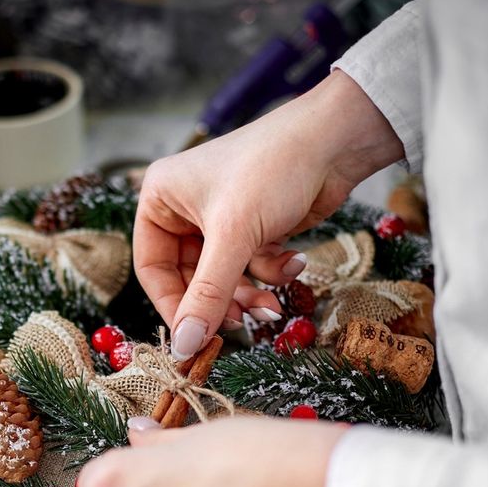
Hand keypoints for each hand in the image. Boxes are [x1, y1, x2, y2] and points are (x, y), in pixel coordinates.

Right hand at [134, 70, 404, 360]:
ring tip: (273, 306)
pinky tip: (295, 263)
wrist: (335, 139)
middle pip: (189, 277)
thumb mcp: (235, 236)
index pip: (152, 267)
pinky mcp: (253, 225)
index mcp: (160, 199)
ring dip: (249, 294)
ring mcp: (220, 218)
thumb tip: (183, 346)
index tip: (192, 337)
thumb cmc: (272, 169)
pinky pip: (250, 264)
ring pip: (223, 276)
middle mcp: (185, 208)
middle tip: (242, 324)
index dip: (172, 305)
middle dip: (220, 300)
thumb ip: (208, 295)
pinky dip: (271, 271)